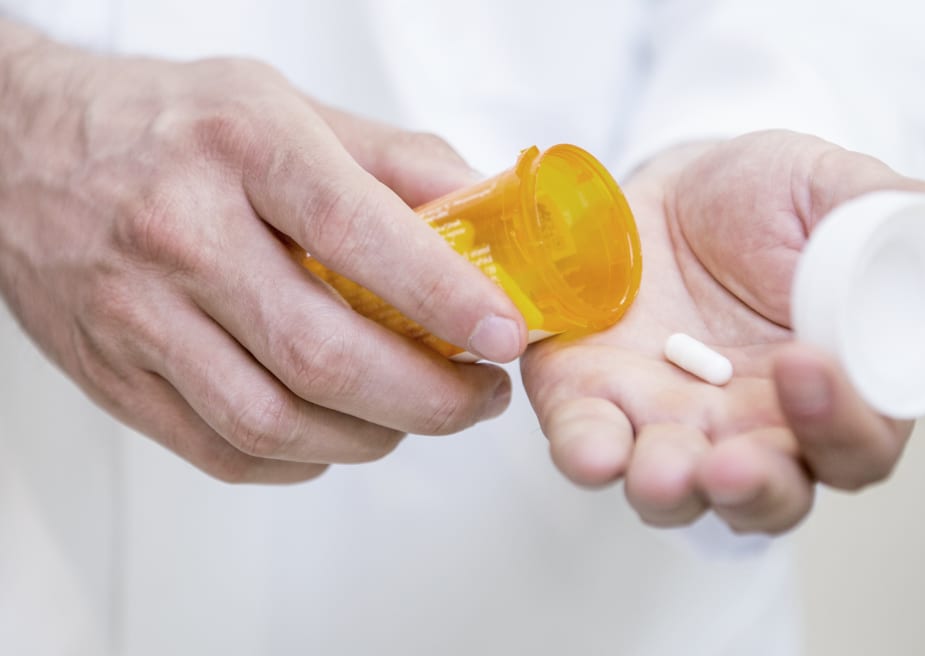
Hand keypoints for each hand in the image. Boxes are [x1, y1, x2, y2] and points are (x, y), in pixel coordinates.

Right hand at [0, 24, 524, 482]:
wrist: (19, 148)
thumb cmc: (170, 124)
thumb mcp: (288, 107)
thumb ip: (395, 162)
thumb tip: (488, 217)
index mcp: (242, 148)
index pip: (359, 234)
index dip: (446, 297)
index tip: (505, 336)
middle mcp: (182, 231)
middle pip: (323, 355)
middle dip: (428, 399)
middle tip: (479, 398)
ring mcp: (137, 313)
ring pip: (274, 421)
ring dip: (370, 439)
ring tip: (416, 416)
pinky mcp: (112, 374)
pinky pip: (222, 450)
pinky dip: (300, 461)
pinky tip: (335, 433)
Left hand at [521, 130, 924, 532]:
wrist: (669, 187)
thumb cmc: (764, 199)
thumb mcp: (831, 192)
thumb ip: (900, 218)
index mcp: (827, 389)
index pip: (854, 444)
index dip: (839, 423)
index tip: (806, 363)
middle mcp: (752, 426)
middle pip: (766, 494)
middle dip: (751, 488)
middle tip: (730, 463)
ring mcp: (670, 423)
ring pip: (677, 492)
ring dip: (669, 489)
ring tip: (659, 469)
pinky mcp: (595, 404)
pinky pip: (591, 447)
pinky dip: (589, 453)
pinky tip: (590, 449)